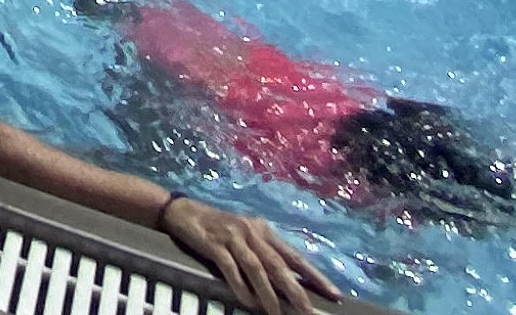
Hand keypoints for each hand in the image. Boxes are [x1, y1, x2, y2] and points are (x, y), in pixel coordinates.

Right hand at [157, 192, 332, 310]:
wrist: (182, 210)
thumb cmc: (217, 226)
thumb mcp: (246, 235)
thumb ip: (265, 253)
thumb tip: (288, 281)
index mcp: (264, 230)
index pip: (294, 256)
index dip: (315, 276)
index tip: (333, 294)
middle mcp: (252, 232)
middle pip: (279, 265)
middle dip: (296, 290)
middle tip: (308, 311)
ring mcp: (233, 237)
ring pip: (257, 269)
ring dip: (269, 294)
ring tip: (277, 313)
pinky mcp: (214, 244)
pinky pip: (231, 268)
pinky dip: (241, 286)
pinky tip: (248, 301)